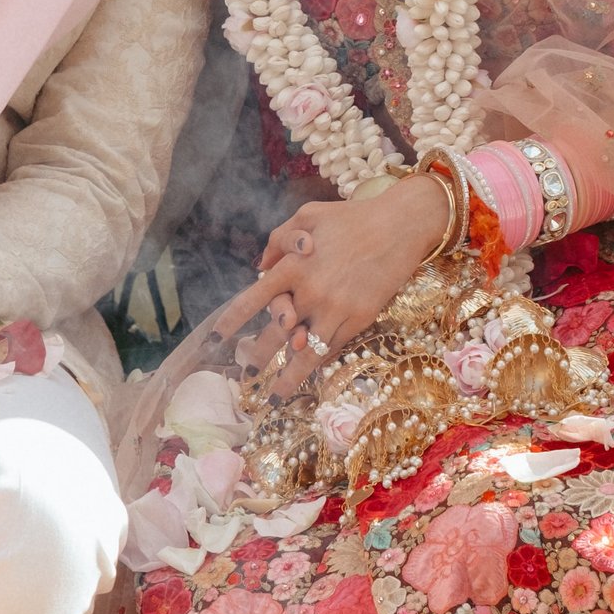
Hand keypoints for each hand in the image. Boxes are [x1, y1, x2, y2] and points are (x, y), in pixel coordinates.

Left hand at [218, 178, 453, 400]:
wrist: (399, 226)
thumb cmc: (350, 217)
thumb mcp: (307, 216)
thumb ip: (279, 239)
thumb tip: (260, 266)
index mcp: (292, 266)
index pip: (252, 300)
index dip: (231, 322)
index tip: (214, 340)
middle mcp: (310, 293)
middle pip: (275, 333)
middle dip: (256, 356)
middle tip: (245, 372)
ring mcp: (335, 310)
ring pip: (304, 353)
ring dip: (285, 377)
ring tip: (271, 397)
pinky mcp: (359, 319)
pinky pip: (332, 349)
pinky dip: (316, 364)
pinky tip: (306, 376)